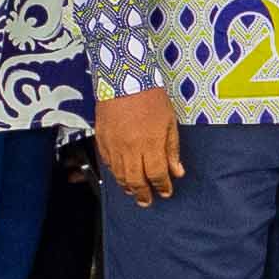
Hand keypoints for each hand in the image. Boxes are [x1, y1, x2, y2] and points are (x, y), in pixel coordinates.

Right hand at [97, 87, 188, 205]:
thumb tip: (177, 171)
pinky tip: (121, 175)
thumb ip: (172, 149)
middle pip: (136, 180)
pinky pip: (108, 163)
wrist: (124, 78)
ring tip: (134, 192)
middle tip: (147, 201)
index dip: (162, 186)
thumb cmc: (149, 96)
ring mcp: (114, 145)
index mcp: (150, 144)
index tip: (166, 192)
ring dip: (128, 186)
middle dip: (143, 194)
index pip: (157, 174)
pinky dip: (115, 172)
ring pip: (119, 175)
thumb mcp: (170, 121)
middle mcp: (130, 148)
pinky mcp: (102, 139)